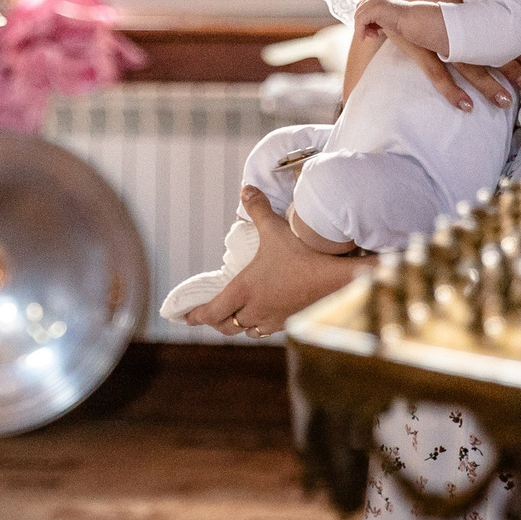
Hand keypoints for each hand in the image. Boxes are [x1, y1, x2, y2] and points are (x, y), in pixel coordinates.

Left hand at [184, 187, 367, 337]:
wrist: (334, 281)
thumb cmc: (301, 256)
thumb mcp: (275, 229)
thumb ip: (258, 209)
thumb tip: (247, 189)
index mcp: (243, 291)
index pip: (211, 311)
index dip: (196, 315)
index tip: (186, 316)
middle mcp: (254, 310)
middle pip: (226, 326)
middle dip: (215, 320)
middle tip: (209, 314)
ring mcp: (272, 320)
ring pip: (246, 331)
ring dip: (237, 324)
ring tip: (234, 315)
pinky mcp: (288, 323)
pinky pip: (265, 331)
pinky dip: (257, 326)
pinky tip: (262, 316)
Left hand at [352, 0, 447, 58]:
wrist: (412, 20)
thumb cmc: (402, 21)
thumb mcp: (385, 17)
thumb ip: (375, 18)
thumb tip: (363, 26)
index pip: (363, 7)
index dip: (364, 20)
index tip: (372, 32)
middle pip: (359, 11)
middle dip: (362, 25)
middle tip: (373, 35)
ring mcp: (373, 1)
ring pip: (358, 16)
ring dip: (362, 29)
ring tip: (374, 36)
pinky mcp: (373, 9)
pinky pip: (360, 21)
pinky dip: (362, 30)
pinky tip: (373, 36)